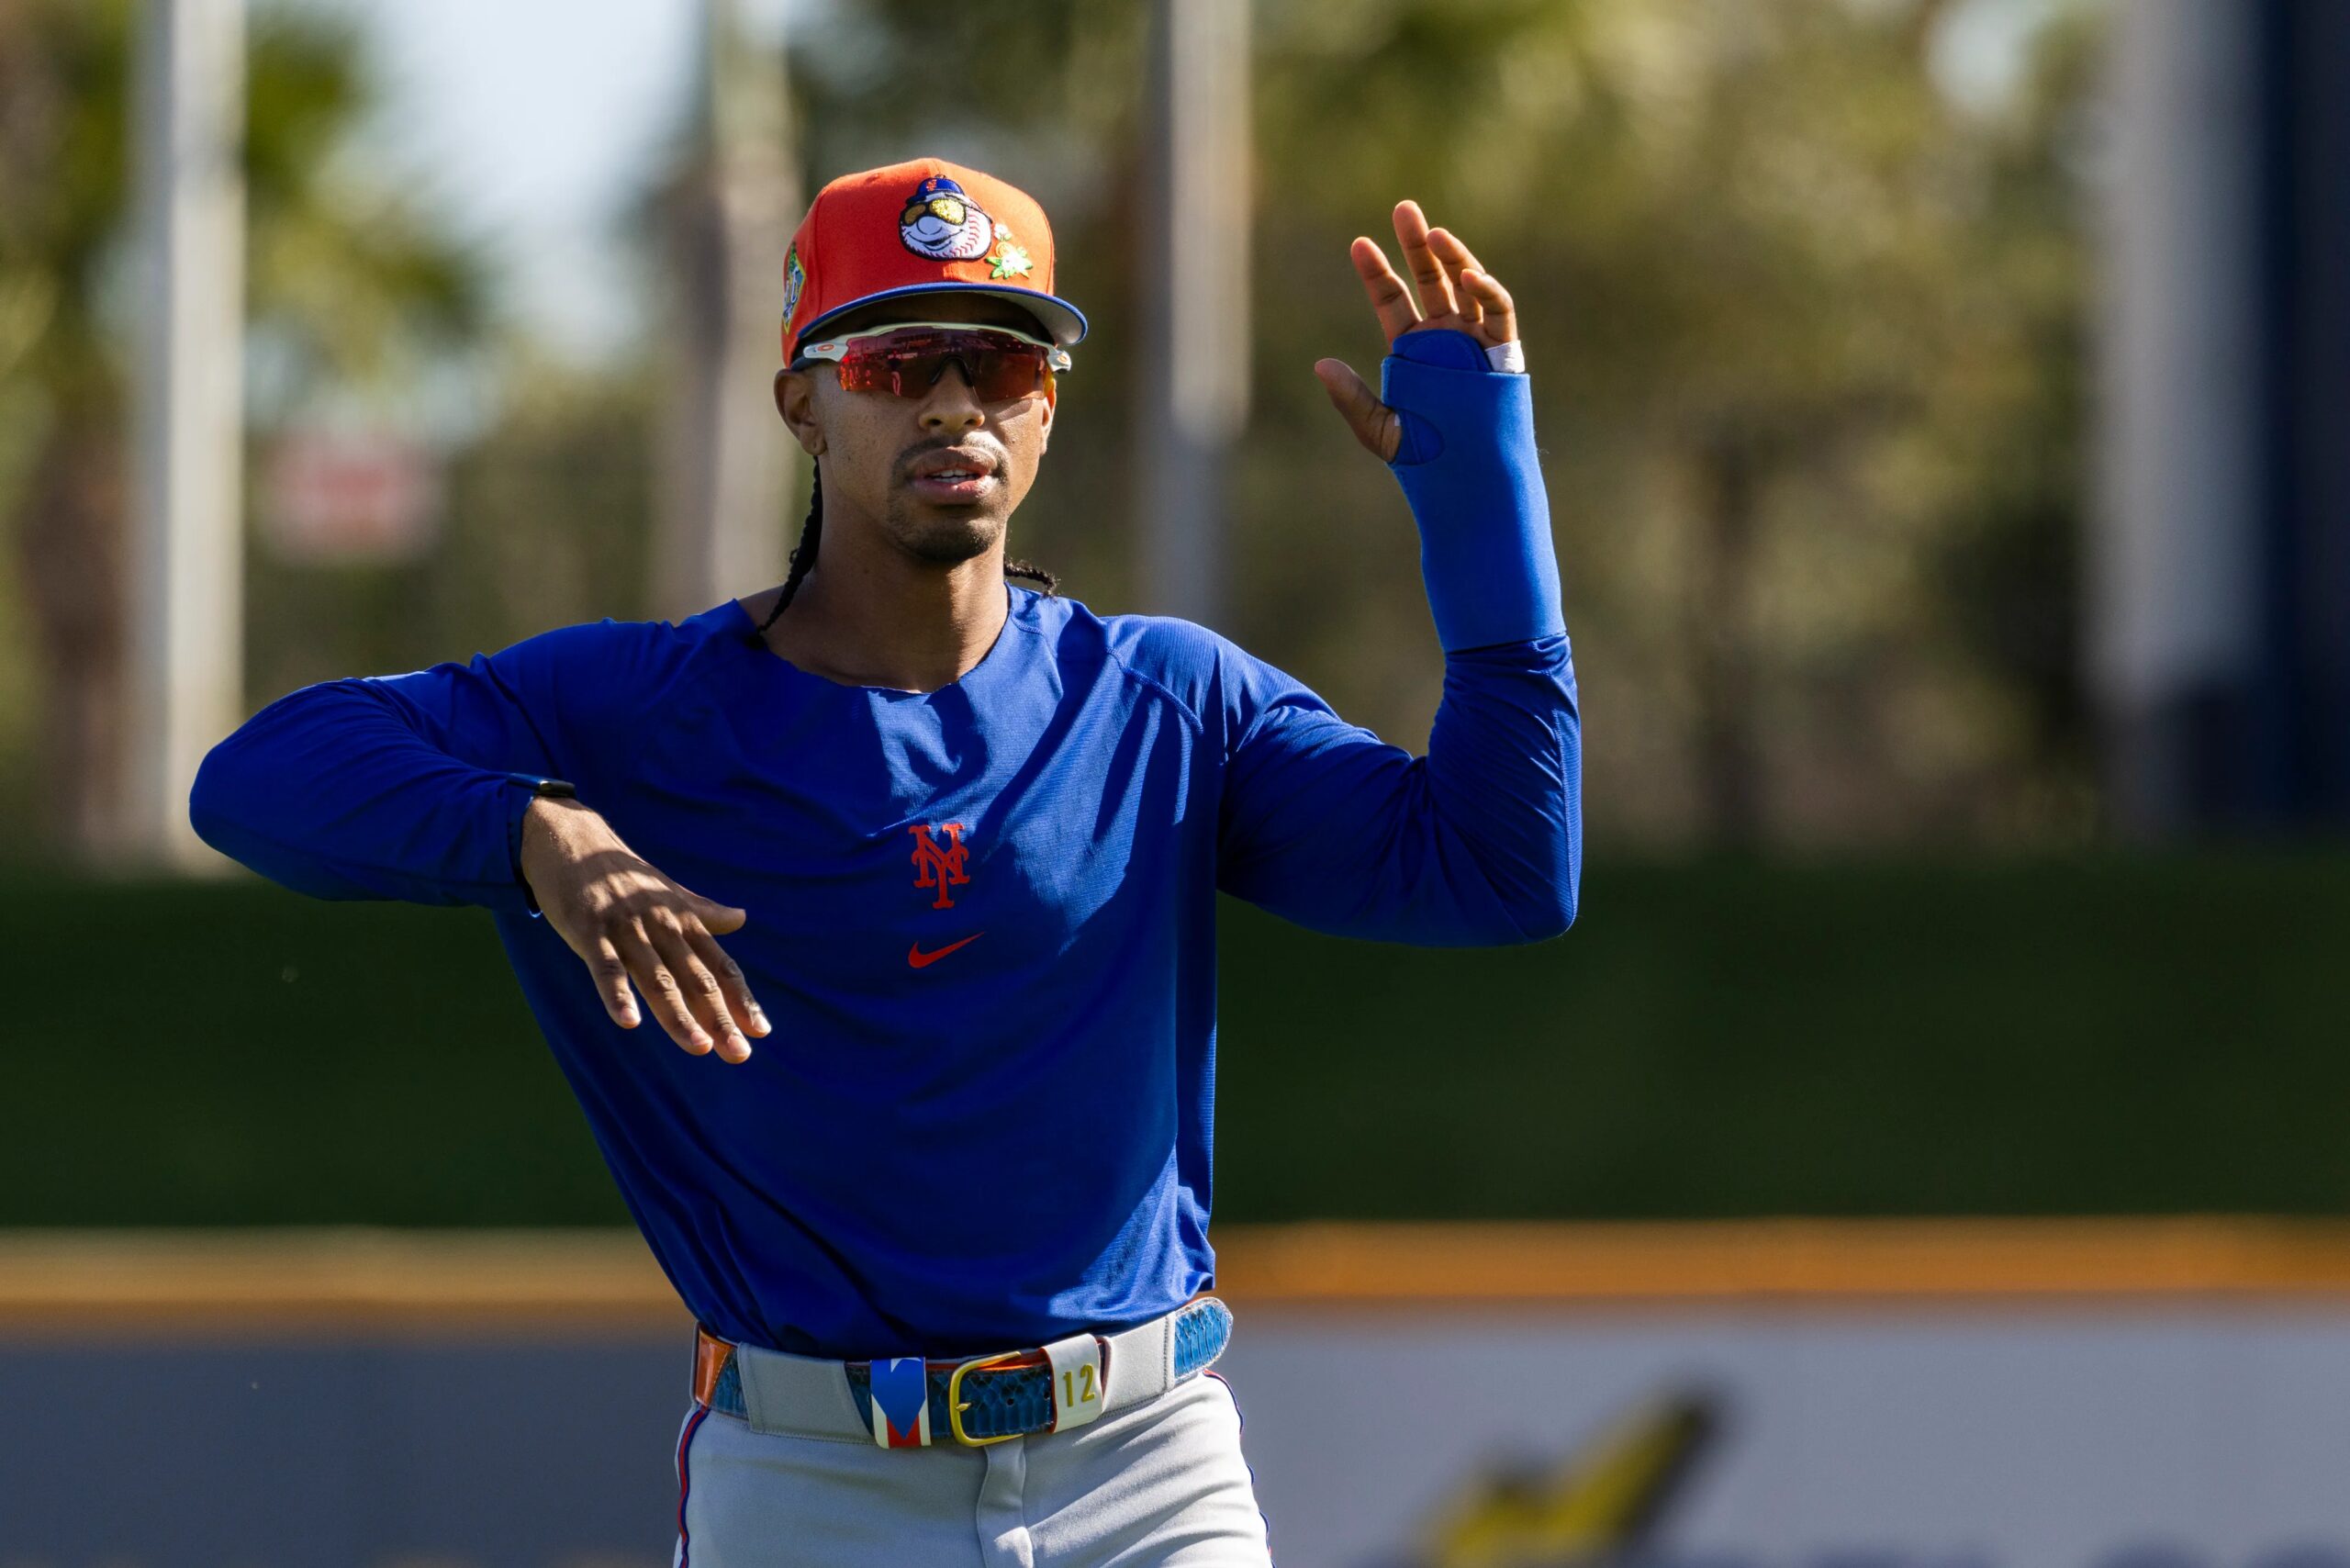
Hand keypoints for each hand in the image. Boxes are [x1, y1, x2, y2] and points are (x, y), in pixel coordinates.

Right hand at [520, 796, 768, 1062]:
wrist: (573, 840)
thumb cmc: (623, 874)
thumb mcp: (668, 893)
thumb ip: (704, 912)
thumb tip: (742, 918)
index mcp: (684, 921)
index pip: (720, 967)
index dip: (741, 999)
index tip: (761, 1031)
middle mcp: (662, 926)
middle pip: (696, 979)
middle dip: (719, 1018)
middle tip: (739, 1054)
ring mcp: (627, 929)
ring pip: (657, 978)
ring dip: (677, 1015)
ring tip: (698, 1047)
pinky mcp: (590, 930)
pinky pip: (606, 967)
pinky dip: (617, 994)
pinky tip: (628, 1022)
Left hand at [1315, 200, 1519, 461]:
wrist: (1471, 480)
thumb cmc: (1428, 459)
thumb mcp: (1380, 430)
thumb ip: (1352, 399)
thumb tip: (1319, 365)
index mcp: (1413, 348)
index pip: (1392, 299)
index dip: (1376, 272)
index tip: (1359, 245)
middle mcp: (1444, 336)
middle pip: (1430, 279)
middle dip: (1417, 244)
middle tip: (1403, 209)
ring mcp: (1474, 339)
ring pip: (1466, 284)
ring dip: (1453, 255)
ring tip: (1434, 232)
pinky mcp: (1503, 350)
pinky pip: (1499, 311)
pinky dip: (1488, 290)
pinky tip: (1469, 274)